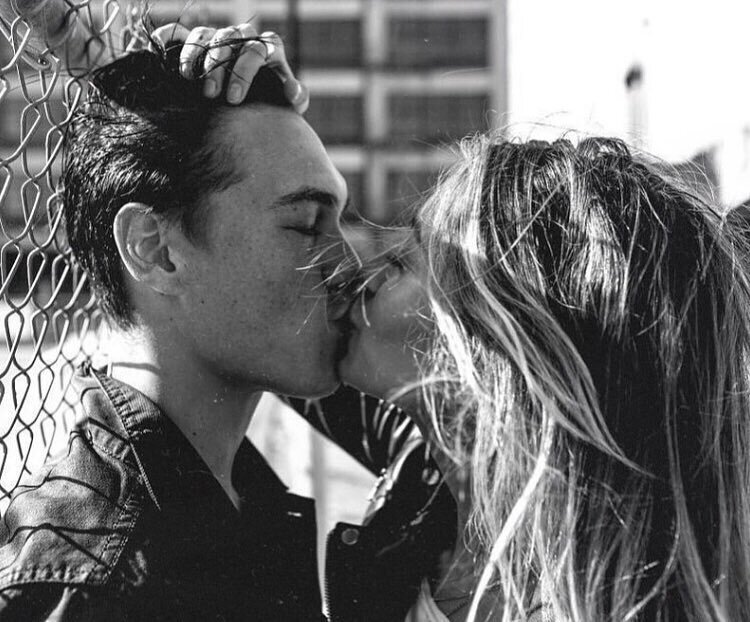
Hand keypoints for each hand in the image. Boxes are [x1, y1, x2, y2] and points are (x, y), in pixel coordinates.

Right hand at [150, 22, 308, 112]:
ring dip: (195, 57)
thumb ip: (297, 97)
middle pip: (229, 41)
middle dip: (219, 68)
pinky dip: (169, 38)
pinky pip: (179, 31)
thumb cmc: (272, 101)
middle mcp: (242, 37)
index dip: (245, 72)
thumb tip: (292, 91)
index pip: (257, 50)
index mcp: (267, 48)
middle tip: (212, 95)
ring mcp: (218, 36)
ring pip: (205, 35)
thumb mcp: (287, 102)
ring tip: (188, 80)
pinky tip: (163, 52)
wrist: (255, 102)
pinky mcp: (197, 40)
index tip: (235, 98)